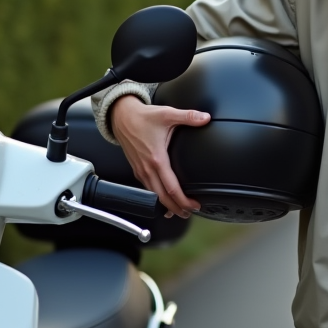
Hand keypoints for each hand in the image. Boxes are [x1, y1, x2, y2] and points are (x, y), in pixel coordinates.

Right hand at [110, 94, 209, 217]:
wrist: (121, 117)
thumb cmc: (142, 117)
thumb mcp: (167, 114)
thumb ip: (188, 116)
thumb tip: (206, 118)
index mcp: (157, 159)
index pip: (171, 187)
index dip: (183, 200)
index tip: (195, 205)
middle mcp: (147, 169)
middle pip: (162, 198)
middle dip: (176, 209)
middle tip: (189, 212)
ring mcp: (141, 171)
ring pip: (154, 195)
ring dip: (166, 205)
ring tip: (179, 210)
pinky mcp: (137, 169)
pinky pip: (147, 189)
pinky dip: (157, 197)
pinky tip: (163, 198)